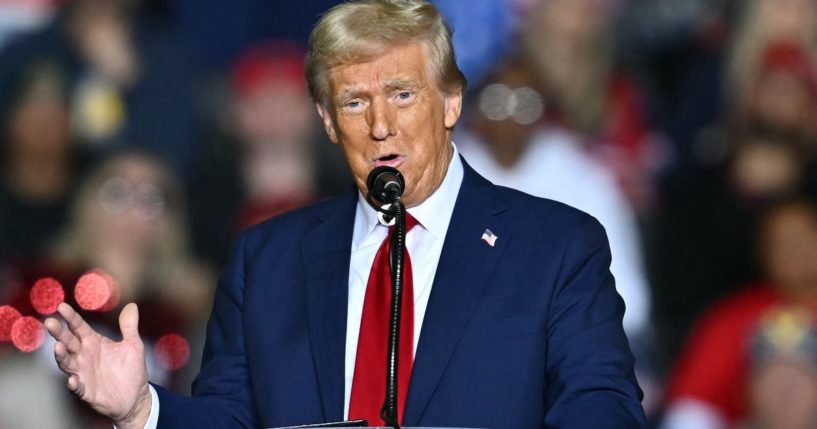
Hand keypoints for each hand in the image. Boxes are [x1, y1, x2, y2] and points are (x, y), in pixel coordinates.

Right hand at [45, 303, 150, 428]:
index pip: (79, 327)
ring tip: (58, 347)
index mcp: (93, 342)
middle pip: (68, 342)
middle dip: (59, 333)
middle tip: (50, 322)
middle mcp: (84, 356)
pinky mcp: (86, 391)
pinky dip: (73, 384)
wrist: (135, 397)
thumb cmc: (131, 369)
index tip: (61, 306)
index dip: (71, 317)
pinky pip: (77, 388)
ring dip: (61, 356)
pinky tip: (73, 380)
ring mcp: (83, 373)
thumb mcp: (133, 345)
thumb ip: (129, 326)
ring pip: (67, 363)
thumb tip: (132, 305)